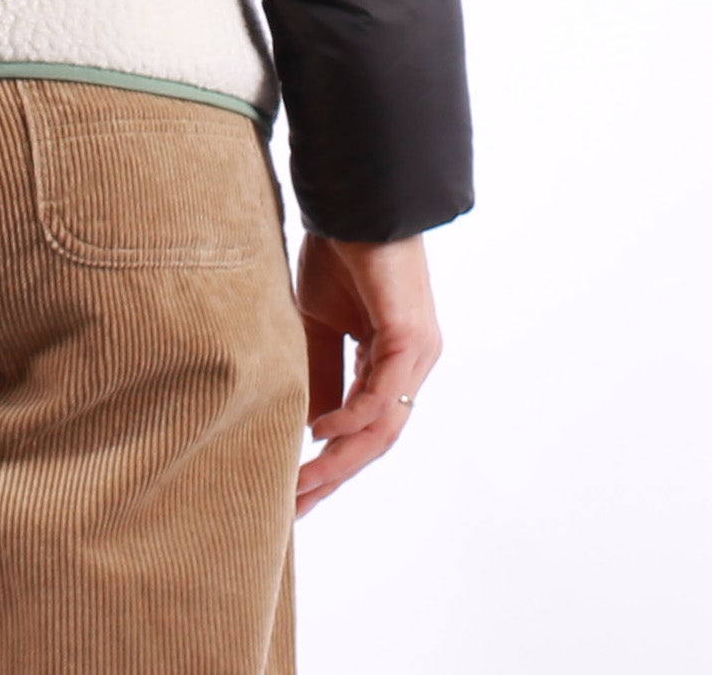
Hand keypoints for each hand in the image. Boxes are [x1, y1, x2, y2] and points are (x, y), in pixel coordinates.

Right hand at [293, 231, 441, 516]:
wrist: (355, 203)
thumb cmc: (338, 252)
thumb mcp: (317, 322)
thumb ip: (318, 372)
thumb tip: (309, 428)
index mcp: (389, 362)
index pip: (364, 427)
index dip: (331, 461)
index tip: (295, 491)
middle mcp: (410, 367)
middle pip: (375, 440)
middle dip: (333, 475)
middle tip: (295, 507)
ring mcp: (416, 356)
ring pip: (383, 427)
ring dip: (341, 459)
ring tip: (303, 484)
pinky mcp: (411, 338)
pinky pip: (384, 393)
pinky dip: (353, 417)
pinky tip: (322, 432)